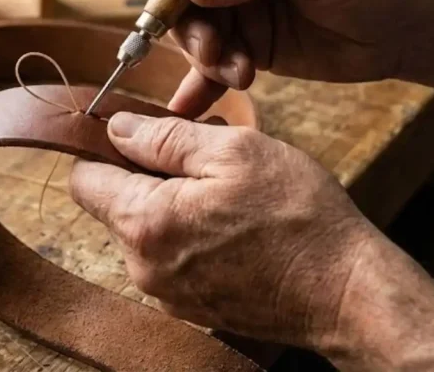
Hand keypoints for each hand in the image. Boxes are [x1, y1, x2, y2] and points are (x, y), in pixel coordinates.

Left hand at [70, 113, 433, 370]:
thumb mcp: (234, 150)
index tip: (141, 133)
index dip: (106, 148)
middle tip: (208, 161)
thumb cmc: (298, 217)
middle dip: (149, 174)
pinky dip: (192, 234)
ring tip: (230, 195)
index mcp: (144, 222)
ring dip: (174, 203)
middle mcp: (142, 266)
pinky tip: (236, 226)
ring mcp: (165, 293)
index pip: (84, 178)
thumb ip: (164, 137)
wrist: (349, 295)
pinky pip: (171, 256)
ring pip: (146, 228)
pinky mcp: (189, 307)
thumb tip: (116, 127)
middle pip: (115, 203)